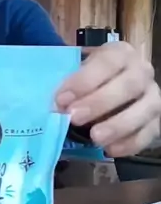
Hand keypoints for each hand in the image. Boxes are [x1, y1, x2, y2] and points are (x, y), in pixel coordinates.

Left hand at [55, 41, 160, 156]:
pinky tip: (110, 150)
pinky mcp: (157, 120)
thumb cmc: (90, 79)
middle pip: (128, 85)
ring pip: (144, 109)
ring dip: (118, 125)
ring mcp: (153, 96)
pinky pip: (150, 132)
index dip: (84, 81)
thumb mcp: (78, 71)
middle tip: (75, 118)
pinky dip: (131, 143)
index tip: (61, 99)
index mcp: (120, 54)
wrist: (112, 86)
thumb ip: (68, 84)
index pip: (107, 62)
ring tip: (95, 138)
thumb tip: (53, 104)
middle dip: (100, 102)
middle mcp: (142, 71)